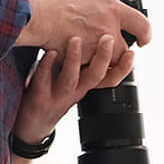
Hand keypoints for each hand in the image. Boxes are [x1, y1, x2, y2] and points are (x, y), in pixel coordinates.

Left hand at [15, 32, 135, 143]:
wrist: (31, 125)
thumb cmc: (51, 96)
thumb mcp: (73, 82)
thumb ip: (84, 64)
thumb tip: (98, 39)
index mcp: (85, 87)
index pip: (111, 79)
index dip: (123, 68)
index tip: (132, 53)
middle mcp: (75, 92)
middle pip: (95, 77)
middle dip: (103, 58)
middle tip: (108, 38)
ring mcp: (57, 96)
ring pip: (71, 79)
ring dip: (74, 59)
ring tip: (76, 40)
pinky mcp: (40, 99)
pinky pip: (43, 80)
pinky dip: (46, 65)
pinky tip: (49, 52)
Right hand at [17, 0, 150, 57]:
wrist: (37, 12)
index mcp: (113, 11)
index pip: (142, 26)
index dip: (146, 35)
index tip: (143, 40)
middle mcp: (108, 31)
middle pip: (125, 53)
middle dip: (121, 53)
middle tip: (111, 49)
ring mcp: (94, 50)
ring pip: (108, 65)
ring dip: (103, 62)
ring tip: (93, 55)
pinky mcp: (81, 63)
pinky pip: (89, 72)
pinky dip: (86, 68)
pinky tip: (80, 60)